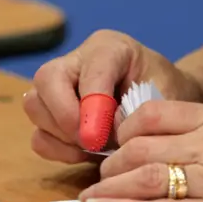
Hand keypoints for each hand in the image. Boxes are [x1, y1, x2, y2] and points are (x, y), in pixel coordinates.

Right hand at [23, 29, 201, 163]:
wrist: (164, 103)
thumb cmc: (167, 95)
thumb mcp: (166, 99)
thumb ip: (139, 114)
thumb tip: (104, 133)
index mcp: (108, 47)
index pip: (90, 70)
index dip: (92, 105)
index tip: (100, 138)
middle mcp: (75, 61)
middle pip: (46, 80)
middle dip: (65, 117)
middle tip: (91, 142)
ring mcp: (56, 87)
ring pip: (35, 106)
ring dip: (60, 135)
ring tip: (92, 147)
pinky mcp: (49, 114)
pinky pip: (37, 134)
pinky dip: (56, 149)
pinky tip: (82, 153)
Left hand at [78, 100, 202, 201]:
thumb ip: (198, 125)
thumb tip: (148, 134)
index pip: (150, 116)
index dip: (123, 131)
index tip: (115, 144)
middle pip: (140, 149)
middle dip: (111, 165)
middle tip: (100, 177)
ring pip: (146, 179)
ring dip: (110, 189)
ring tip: (91, 198)